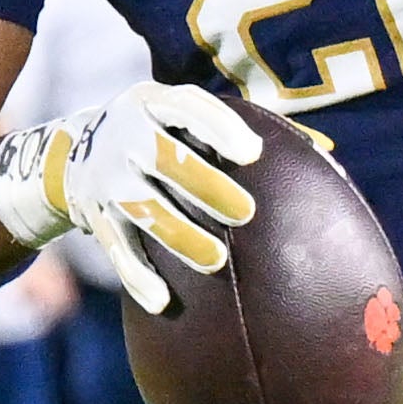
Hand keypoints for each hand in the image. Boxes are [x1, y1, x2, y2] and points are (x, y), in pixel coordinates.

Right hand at [0, 81, 259, 315]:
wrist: (75, 149)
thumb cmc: (160, 131)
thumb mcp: (183, 113)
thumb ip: (241, 129)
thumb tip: (327, 150)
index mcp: (152, 102)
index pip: (186, 108)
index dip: (218, 129)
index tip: (252, 153)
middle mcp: (124, 133)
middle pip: (162, 157)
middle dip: (203, 184)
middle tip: (245, 212)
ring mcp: (106, 175)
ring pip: (141, 206)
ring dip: (177, 234)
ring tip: (216, 260)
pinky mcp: (95, 214)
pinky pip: (115, 247)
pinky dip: (136, 274)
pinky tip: (161, 301)